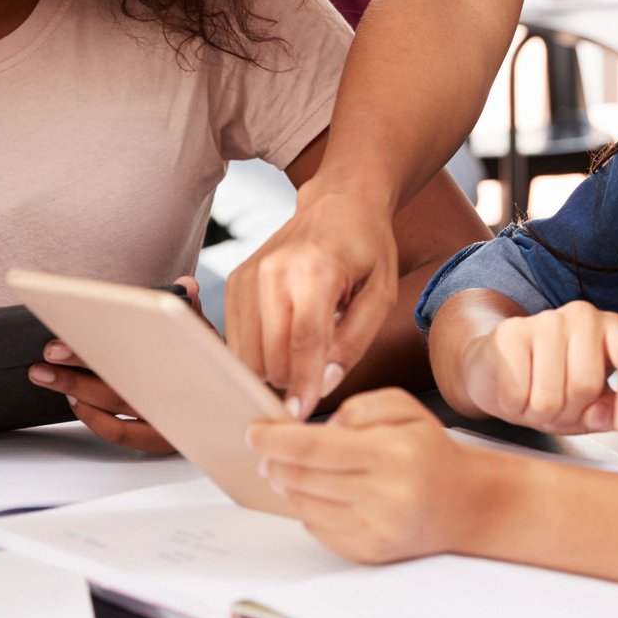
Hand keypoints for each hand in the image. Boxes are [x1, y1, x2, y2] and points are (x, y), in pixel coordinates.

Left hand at [25, 274, 204, 454]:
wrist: (243, 410)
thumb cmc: (218, 369)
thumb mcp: (210, 338)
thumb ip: (193, 312)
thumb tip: (184, 285)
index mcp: (194, 362)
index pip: (144, 345)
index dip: (103, 339)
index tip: (75, 326)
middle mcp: (181, 395)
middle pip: (121, 379)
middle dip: (80, 364)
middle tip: (50, 352)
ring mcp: (170, 422)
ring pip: (115, 406)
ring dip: (76, 390)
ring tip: (48, 375)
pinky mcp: (161, 442)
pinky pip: (121, 435)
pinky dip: (94, 418)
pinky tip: (76, 402)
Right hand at [225, 184, 398, 420]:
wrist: (338, 203)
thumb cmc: (366, 248)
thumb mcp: (381, 294)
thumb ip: (355, 340)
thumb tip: (325, 383)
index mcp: (316, 268)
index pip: (304, 339)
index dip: (303, 383)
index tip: (301, 414)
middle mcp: (273, 270)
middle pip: (269, 352)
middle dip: (289, 380)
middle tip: (313, 384)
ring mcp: (248, 274)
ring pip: (246, 351)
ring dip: (270, 370)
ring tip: (301, 363)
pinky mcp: (235, 281)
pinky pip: (236, 338)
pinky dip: (256, 354)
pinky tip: (282, 347)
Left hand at [248, 388, 463, 563]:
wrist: (467, 504)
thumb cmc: (430, 451)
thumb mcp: (405, 408)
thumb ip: (359, 408)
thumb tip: (317, 431)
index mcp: (393, 453)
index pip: (314, 447)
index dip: (275, 440)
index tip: (254, 431)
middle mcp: (385, 495)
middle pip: (303, 478)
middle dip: (274, 463)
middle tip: (264, 452)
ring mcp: (376, 529)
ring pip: (305, 505)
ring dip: (287, 486)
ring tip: (288, 472)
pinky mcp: (369, 553)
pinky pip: (318, 529)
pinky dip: (309, 508)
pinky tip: (319, 494)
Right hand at [457, 301, 617, 435]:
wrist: (495, 368)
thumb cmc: (547, 386)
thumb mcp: (585, 406)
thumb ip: (604, 412)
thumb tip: (612, 418)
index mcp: (611, 329)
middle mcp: (583, 316)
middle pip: (586, 386)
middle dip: (568, 412)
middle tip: (555, 409)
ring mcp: (545, 319)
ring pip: (549, 396)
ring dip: (538, 414)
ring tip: (532, 400)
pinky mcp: (510, 331)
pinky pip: (517, 393)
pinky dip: (513, 407)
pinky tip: (512, 393)